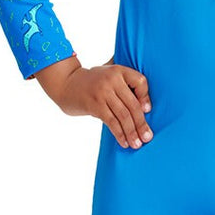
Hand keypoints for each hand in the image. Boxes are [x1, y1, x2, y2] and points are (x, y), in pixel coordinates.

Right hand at [36, 55, 152, 149]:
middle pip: (133, 104)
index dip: (146, 97)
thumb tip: (145, 102)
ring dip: (132, 132)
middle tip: (148, 137)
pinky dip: (119, 134)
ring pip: (123, 115)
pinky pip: (111, 122)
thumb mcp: (108, 72)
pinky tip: (124, 142)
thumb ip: (124, 79)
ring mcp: (103, 92)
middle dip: (141, 123)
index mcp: (119, 70)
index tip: (148, 111)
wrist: (66, 83)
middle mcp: (112, 80)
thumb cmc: (92, 81)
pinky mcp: (95, 105)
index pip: (140, 82)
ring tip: (137, 144)